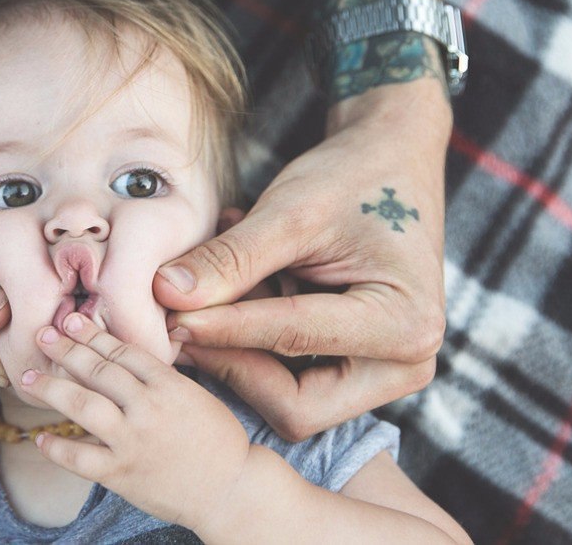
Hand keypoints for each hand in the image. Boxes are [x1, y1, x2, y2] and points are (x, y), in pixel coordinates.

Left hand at [20, 313, 250, 533]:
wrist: (232, 491)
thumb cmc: (218, 440)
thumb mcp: (196, 395)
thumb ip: (161, 377)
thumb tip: (124, 354)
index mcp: (169, 384)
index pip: (123, 352)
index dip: (93, 334)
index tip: (72, 321)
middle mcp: (148, 408)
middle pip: (98, 370)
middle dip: (66, 350)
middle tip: (42, 335)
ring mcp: (133, 441)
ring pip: (83, 405)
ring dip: (50, 388)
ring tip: (27, 377)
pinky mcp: (122, 474)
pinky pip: (79, 458)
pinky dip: (56, 447)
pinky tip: (40, 437)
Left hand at [155, 81, 449, 439]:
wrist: (388, 164)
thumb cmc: (350, 178)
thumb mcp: (289, 211)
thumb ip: (230, 258)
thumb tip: (166, 295)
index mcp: (405, 326)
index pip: (293, 344)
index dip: (224, 332)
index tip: (169, 317)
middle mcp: (404, 366)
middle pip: (295, 407)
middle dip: (232, 363)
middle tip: (181, 320)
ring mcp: (380, 374)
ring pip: (283, 399)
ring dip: (236, 349)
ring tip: (216, 282)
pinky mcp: (352, 369)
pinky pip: (285, 379)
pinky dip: (248, 339)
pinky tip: (234, 286)